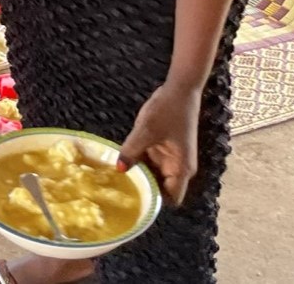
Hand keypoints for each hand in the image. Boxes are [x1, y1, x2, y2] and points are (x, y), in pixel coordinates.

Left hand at [119, 82, 201, 204]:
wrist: (179, 90)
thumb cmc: (168, 111)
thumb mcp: (146, 131)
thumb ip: (132, 151)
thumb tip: (120, 169)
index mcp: (181, 168)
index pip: (172, 198)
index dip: (156, 203)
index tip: (133, 201)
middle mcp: (177, 168)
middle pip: (160, 189)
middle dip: (142, 191)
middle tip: (116, 192)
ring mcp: (169, 158)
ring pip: (152, 175)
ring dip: (137, 176)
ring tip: (112, 182)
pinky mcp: (162, 149)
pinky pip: (148, 162)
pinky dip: (136, 164)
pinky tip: (118, 164)